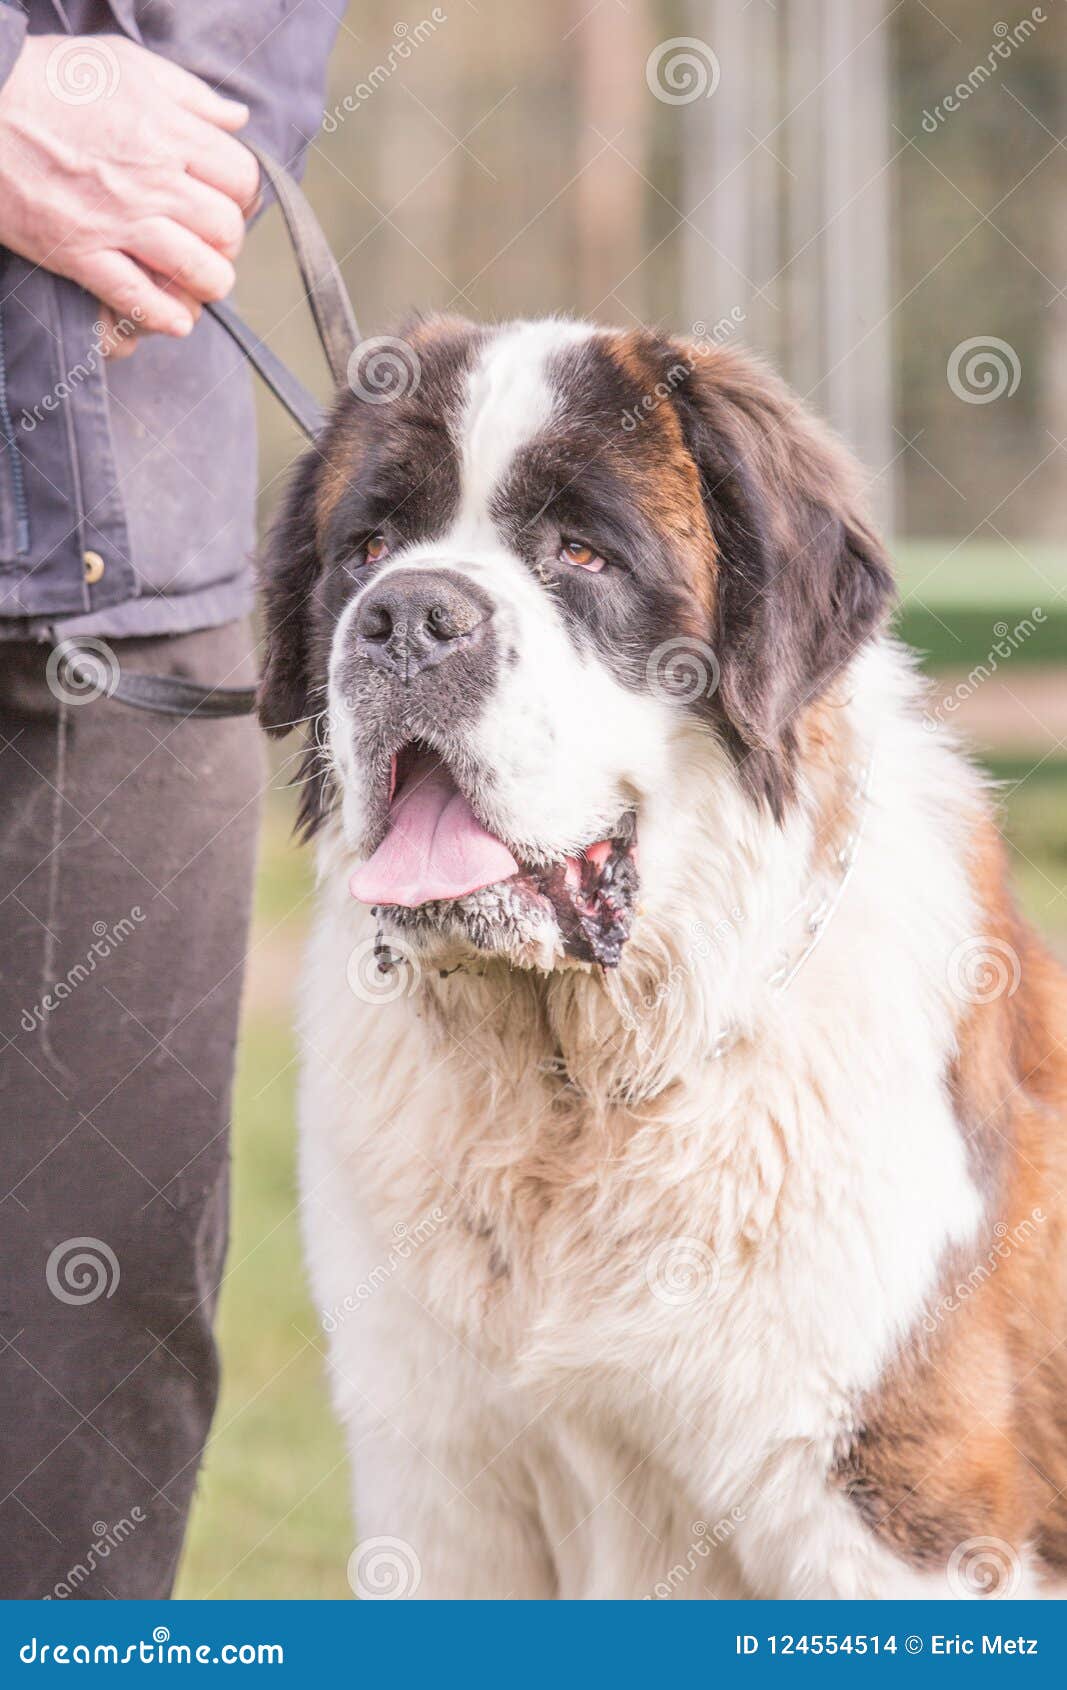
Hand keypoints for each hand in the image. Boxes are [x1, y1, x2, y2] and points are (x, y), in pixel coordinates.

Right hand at [0, 34, 259, 340]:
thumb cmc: (51, 79)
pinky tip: (174, 319)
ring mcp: (118, 221)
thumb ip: (189, 94)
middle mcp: (152, 180)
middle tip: (211, 243)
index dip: (243, 196)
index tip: (230, 202)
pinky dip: (166, 318)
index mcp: (168, 132)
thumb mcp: (125, 64)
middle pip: (227, 230)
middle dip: (228, 243)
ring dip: (208, 284)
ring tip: (198, 282)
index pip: (241, 179)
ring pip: (198, 272)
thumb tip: (237, 120)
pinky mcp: (81, 253)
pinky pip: (140, 301)